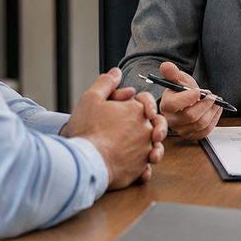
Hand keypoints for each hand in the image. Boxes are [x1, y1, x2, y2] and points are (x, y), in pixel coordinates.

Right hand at [62, 67, 167, 188]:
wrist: (86, 160)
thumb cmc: (87, 130)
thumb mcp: (91, 99)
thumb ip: (106, 83)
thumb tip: (116, 73)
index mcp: (137, 110)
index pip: (147, 101)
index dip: (140, 102)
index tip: (131, 107)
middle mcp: (146, 129)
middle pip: (154, 123)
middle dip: (147, 124)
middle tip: (133, 129)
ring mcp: (144, 149)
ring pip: (153, 145)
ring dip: (146, 146)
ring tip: (132, 148)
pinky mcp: (139, 168)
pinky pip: (146, 166)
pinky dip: (141, 166)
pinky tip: (131, 164)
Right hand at [156, 61, 222, 140]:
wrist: (186, 100)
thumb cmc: (180, 90)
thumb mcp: (177, 78)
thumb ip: (172, 72)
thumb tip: (166, 65)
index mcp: (166, 105)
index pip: (175, 104)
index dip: (189, 98)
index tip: (199, 91)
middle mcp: (171, 120)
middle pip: (191, 116)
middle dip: (206, 104)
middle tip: (212, 95)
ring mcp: (181, 129)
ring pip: (200, 123)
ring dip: (212, 110)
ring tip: (216, 101)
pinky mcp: (191, 135)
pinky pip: (205, 131)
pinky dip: (214, 119)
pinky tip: (216, 109)